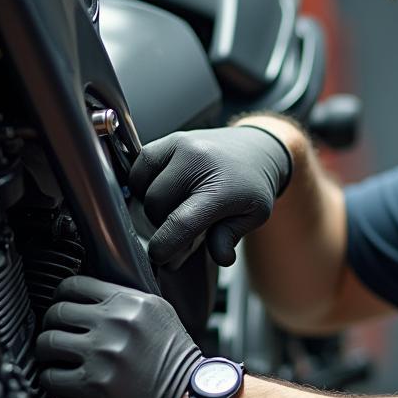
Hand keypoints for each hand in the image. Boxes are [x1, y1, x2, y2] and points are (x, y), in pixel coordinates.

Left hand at [35, 276, 202, 397]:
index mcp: (131, 303)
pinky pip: (51, 376)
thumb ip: (127, 301)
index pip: (75, 285)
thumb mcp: (160, 313)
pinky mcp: (94, 384)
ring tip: (57, 357)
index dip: (63, 296)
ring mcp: (103, 354)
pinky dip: (51, 378)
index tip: (64, 305)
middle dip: (53, 324)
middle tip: (59, 333)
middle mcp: (116, 324)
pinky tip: (63, 377)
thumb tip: (93, 296)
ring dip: (47, 351)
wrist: (188, 395)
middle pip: (57, 312)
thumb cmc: (177, 358)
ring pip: (48, 342)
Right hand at [129, 125, 292, 267]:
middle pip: (156, 206)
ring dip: (152, 203)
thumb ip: (230, 237)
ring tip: (176, 206)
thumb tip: (219, 257)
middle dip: (162, 223)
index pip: (182, 221)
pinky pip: (140, 169)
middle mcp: (198, 161)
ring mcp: (180, 146)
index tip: (159, 256)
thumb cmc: (252, 185)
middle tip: (182, 227)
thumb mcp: (254, 215)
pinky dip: (144, 184)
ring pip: (142, 187)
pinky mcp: (168, 139)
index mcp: (221, 188)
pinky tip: (165, 190)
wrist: (257, 147)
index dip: (165, 244)